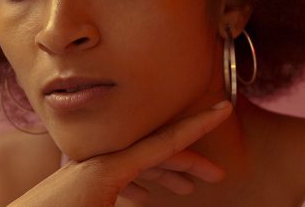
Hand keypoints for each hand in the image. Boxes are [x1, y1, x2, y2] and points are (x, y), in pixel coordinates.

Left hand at [7, 100, 232, 206]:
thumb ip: (128, 205)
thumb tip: (155, 205)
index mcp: (109, 169)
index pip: (166, 141)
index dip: (198, 124)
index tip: (223, 107)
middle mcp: (102, 163)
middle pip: (158, 154)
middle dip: (190, 163)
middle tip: (219, 173)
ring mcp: (91, 171)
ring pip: (139, 167)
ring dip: (166, 176)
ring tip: (189, 189)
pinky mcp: (81, 184)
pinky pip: (121, 178)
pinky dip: (141, 185)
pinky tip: (149, 196)